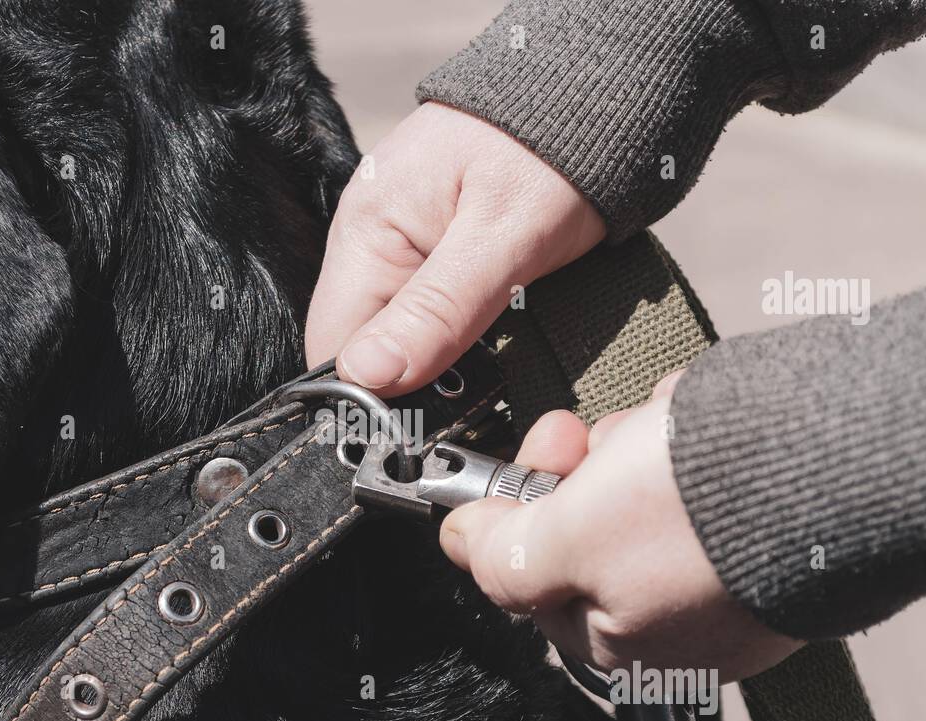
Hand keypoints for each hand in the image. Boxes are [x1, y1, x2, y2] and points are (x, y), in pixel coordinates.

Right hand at [305, 102, 605, 393]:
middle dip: (407, 383)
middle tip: (467, 398)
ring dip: (432, 363)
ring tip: (483, 364)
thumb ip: (436, 311)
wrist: (595, 93)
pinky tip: (484, 339)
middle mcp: (368, 237)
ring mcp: (398, 243)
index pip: (330, 345)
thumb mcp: (502, 239)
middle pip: (360, 346)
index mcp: (365, 229)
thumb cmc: (554, 154)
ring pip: (394, 336)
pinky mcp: (430, 250)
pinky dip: (450, 338)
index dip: (367, 394)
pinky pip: (420, 314)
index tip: (419, 422)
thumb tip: (367, 375)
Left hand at [438, 374, 800, 682]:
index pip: (532, 580)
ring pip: (638, 493)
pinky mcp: (767, 529)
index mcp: (621, 650)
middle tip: (597, 438)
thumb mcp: (567, 540)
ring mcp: (726, 579)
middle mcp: (677, 628)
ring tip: (664, 431)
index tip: (526, 460)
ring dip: (635, 446)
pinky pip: (698, 475)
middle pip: (584, 533)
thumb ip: (505, 555)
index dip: (516, 513)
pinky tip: (701, 426)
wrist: (841, 459)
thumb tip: (459, 547)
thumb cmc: (702, 513)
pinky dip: (689, 441)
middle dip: (581, 471)